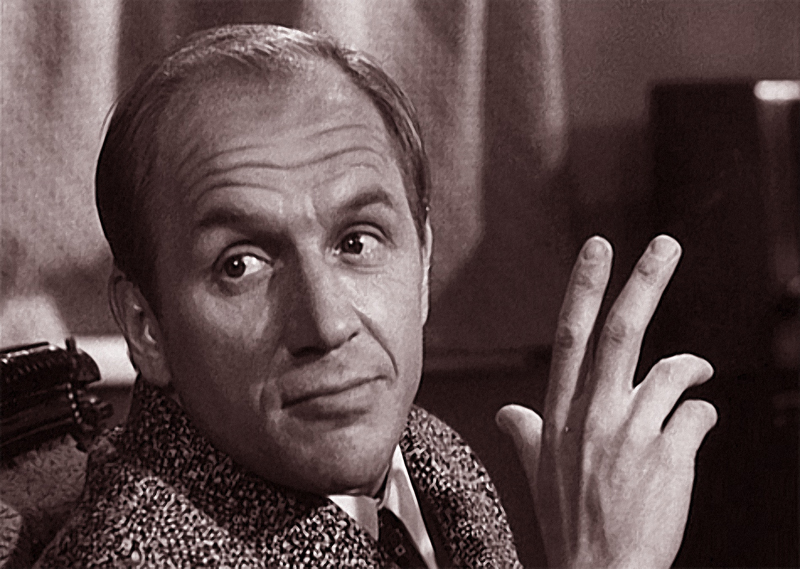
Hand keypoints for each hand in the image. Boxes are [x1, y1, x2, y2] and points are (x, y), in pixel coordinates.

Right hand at [496, 235, 716, 568]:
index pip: (569, 336)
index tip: (599, 250)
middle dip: (645, 282)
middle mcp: (593, 416)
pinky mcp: (669, 456)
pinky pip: (699, 415)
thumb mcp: (536, 474)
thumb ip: (524, 435)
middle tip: (665, 245)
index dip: (584, 288)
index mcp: (559, 414)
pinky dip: (702, 415)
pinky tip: (695, 431)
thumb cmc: (571, 524)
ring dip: (692, 367)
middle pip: (622, 334)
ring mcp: (631, 435)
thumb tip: (505, 414)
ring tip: (700, 369)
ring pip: (674, 373)